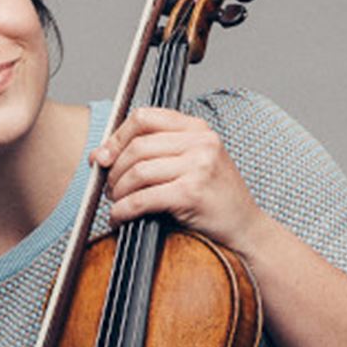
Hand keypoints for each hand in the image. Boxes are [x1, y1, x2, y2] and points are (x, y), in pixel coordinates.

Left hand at [90, 106, 267, 255]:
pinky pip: (143, 198)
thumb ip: (156, 152)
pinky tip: (120, 218)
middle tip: (109, 188)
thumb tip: (101, 154)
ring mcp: (198, 166)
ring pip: (138, 171)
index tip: (102, 156)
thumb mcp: (192, 163)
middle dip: (114, 170)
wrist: (246, 228)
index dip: (116, 137)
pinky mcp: (191, 193)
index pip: (144, 118)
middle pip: (137, 146)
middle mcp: (200, 142)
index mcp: (197, 128)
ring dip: (118, 191)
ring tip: (116, 203)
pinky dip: (124, 210)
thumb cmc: (214, 198)